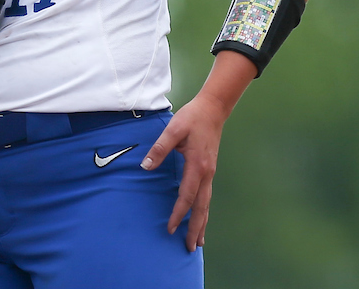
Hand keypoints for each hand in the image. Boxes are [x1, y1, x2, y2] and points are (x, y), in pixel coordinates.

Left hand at [140, 95, 228, 251]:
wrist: (213, 110)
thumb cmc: (191, 118)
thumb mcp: (173, 130)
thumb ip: (159, 148)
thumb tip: (146, 166)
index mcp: (197, 166)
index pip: (186, 197)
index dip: (178, 213)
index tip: (170, 228)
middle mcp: (207, 174)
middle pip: (201, 208)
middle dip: (195, 228)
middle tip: (189, 247)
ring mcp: (210, 173)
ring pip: (206, 204)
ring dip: (202, 223)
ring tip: (198, 242)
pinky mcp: (208, 170)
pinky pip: (206, 196)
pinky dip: (203, 211)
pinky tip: (200, 217)